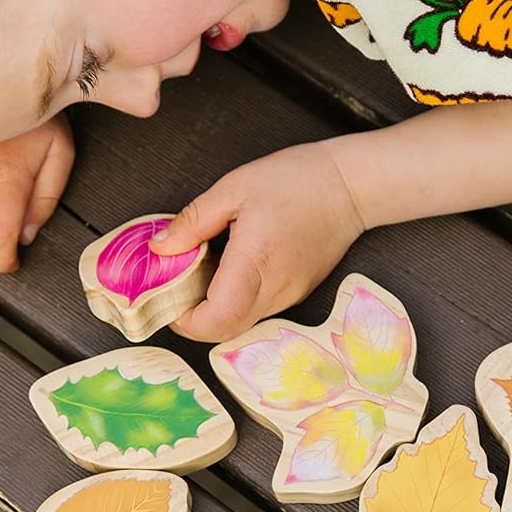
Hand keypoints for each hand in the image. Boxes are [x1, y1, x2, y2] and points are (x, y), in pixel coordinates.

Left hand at [150, 141, 363, 341]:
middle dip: (193, 320)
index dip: (185, 321)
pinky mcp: (295, 294)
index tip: (168, 298)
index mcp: (256, 262)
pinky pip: (256, 310)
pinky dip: (234, 300)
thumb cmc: (298, 180)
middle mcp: (275, 289)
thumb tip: (160, 247)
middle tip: (176, 287)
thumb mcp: (235, 188)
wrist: (351, 187)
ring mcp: (288, 296)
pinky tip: (230, 270)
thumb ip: (193, 221)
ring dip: (213, 310)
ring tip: (203, 273)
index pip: (217, 319)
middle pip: (225, 331)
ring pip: (240, 324)